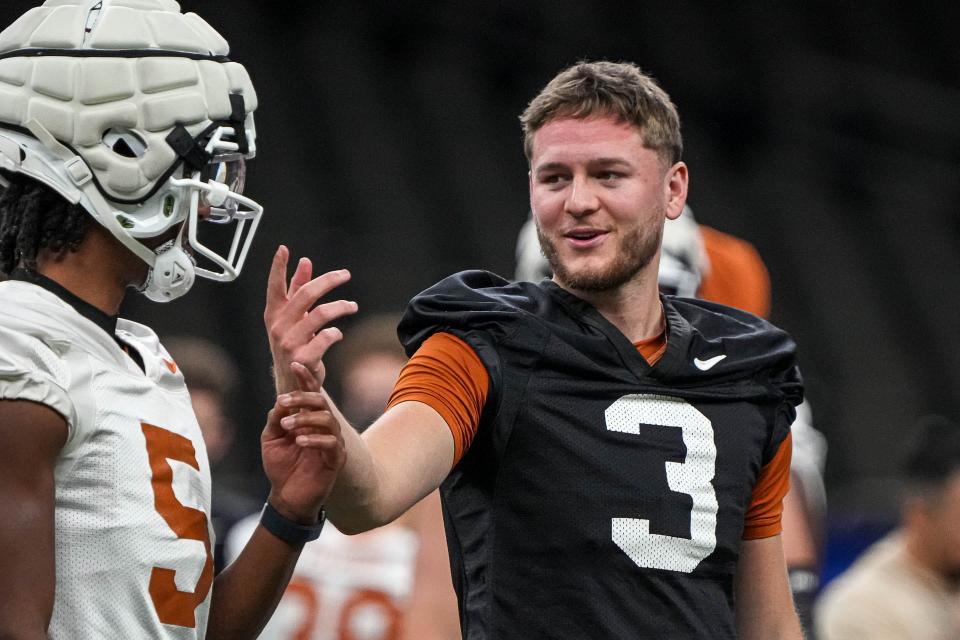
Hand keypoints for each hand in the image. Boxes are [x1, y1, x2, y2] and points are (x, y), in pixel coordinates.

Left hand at [261, 363, 345, 522]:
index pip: (310, 393)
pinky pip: (331, 443)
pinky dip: (314, 439)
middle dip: (301, 398)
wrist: (287, 497)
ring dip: (305, 419)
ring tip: (287, 427)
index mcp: (308, 418)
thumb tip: (281, 402)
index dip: (305, 377)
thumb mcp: (271, 438)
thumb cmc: (281, 466)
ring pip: (327, 419)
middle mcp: (323, 427)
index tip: (295, 364)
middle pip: (320, 402)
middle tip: (282, 402)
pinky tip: (299, 441)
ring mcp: (332, 442)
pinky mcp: (336, 459)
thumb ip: (276, 419)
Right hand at [264, 245, 357, 393]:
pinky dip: (335, 333)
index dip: (278, 268)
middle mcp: (279, 327)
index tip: (284, 249)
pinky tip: (338, 334)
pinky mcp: (304, 358)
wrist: (293, 383)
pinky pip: (326, 337)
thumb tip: (305, 262)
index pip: (275, 287)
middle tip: (345, 274)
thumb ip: (298, 290)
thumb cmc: (294, 345)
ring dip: (341, 306)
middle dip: (328, 281)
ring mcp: (289, 343)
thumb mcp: (294, 317)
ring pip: (320, 314)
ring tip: (353, 305)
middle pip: (306, 295)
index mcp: (274, 315)